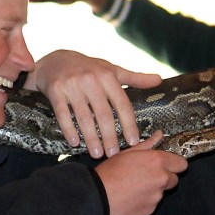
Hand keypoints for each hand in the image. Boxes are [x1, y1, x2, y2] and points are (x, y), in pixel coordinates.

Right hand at [26, 50, 161, 158]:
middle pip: (103, 113)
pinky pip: (63, 114)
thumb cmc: (89, 69)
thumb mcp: (111, 70)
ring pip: (84, 116)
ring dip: (91, 138)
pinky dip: (69, 129)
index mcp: (107, 75)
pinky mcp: (55, 90)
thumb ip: (134, 78)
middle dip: (110, 136)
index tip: (134, 141)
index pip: (122, 103)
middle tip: (114, 154)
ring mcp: (72, 85)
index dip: (129, 123)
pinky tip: (74, 143)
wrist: (56, 59)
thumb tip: (159, 80)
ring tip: (97, 154)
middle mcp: (90, 79)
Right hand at [94, 131, 187, 214]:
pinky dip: (144, 202)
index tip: (167, 165)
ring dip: (152, 190)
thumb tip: (159, 135)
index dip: (175, 164)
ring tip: (132, 188)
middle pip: (174, 179)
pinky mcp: (150, 210)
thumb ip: (147, 145)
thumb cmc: (109, 173)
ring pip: (161, 192)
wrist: (97, 197)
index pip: (181, 163)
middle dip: (164, 178)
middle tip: (146, 176)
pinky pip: (151, 205)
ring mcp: (156, 197)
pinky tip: (129, 198)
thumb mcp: (126, 153)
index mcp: (157, 161)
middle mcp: (161, 179)